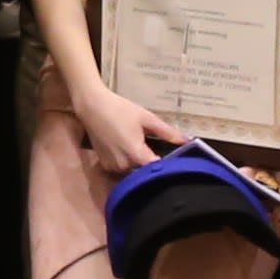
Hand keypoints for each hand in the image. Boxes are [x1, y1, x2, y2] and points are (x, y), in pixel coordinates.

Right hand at [72, 85, 186, 175]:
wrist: (92, 106)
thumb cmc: (120, 110)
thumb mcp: (146, 118)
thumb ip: (167, 132)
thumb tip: (187, 140)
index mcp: (136, 155)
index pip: (156, 169)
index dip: (166, 165)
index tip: (173, 158)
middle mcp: (124, 165)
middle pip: (144, 172)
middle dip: (152, 164)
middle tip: (157, 149)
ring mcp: (112, 167)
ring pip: (132, 171)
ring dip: (138, 164)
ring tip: (142, 147)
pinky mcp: (104, 165)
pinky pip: (121, 169)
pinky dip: (126, 162)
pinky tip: (127, 149)